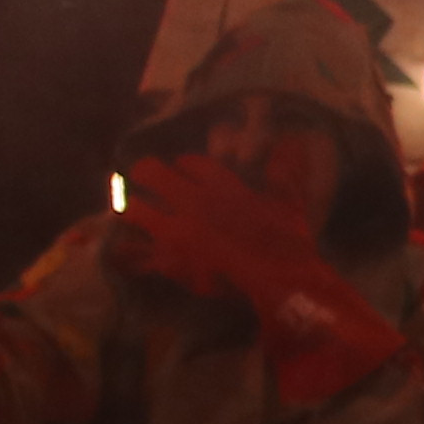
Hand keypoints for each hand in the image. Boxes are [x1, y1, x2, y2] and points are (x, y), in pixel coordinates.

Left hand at [122, 150, 324, 305]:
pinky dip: (134, 250)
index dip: (185, 164)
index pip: (189, 162)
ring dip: (134, 208)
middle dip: (145, 173)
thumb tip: (290, 140)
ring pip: (132, 207)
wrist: (279, 283)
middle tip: (147, 180)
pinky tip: (134, 251)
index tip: (184, 168)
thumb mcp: (290, 203)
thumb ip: (283, 172)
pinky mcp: (168, 261)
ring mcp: (175, 231)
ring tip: (138, 213)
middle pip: (148, 172)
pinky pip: (136, 251)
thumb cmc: (288, 242)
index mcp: (220, 185)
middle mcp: (191, 202)